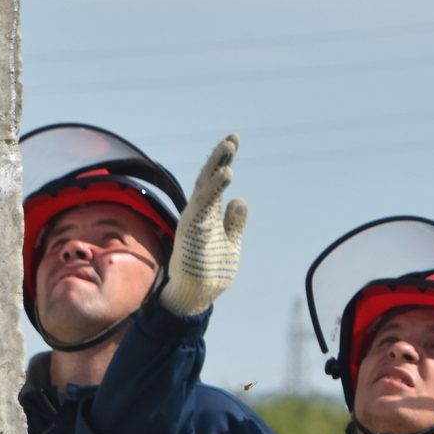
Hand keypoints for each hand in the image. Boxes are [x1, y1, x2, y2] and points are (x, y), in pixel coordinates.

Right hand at [160, 135, 247, 316]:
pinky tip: (226, 175)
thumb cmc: (211, 271)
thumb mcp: (230, 242)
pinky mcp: (193, 230)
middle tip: (233, 138)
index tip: (233, 142)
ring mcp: (194, 221)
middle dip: (220, 158)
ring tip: (229, 149)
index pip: (214, 183)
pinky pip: (205, 204)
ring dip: (217, 167)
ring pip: (206, 187)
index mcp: (207, 215)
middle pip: (208, 179)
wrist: (197, 295)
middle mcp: (198, 214)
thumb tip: (240, 199)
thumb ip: (234, 222)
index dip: (222, 163)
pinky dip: (215, 188)